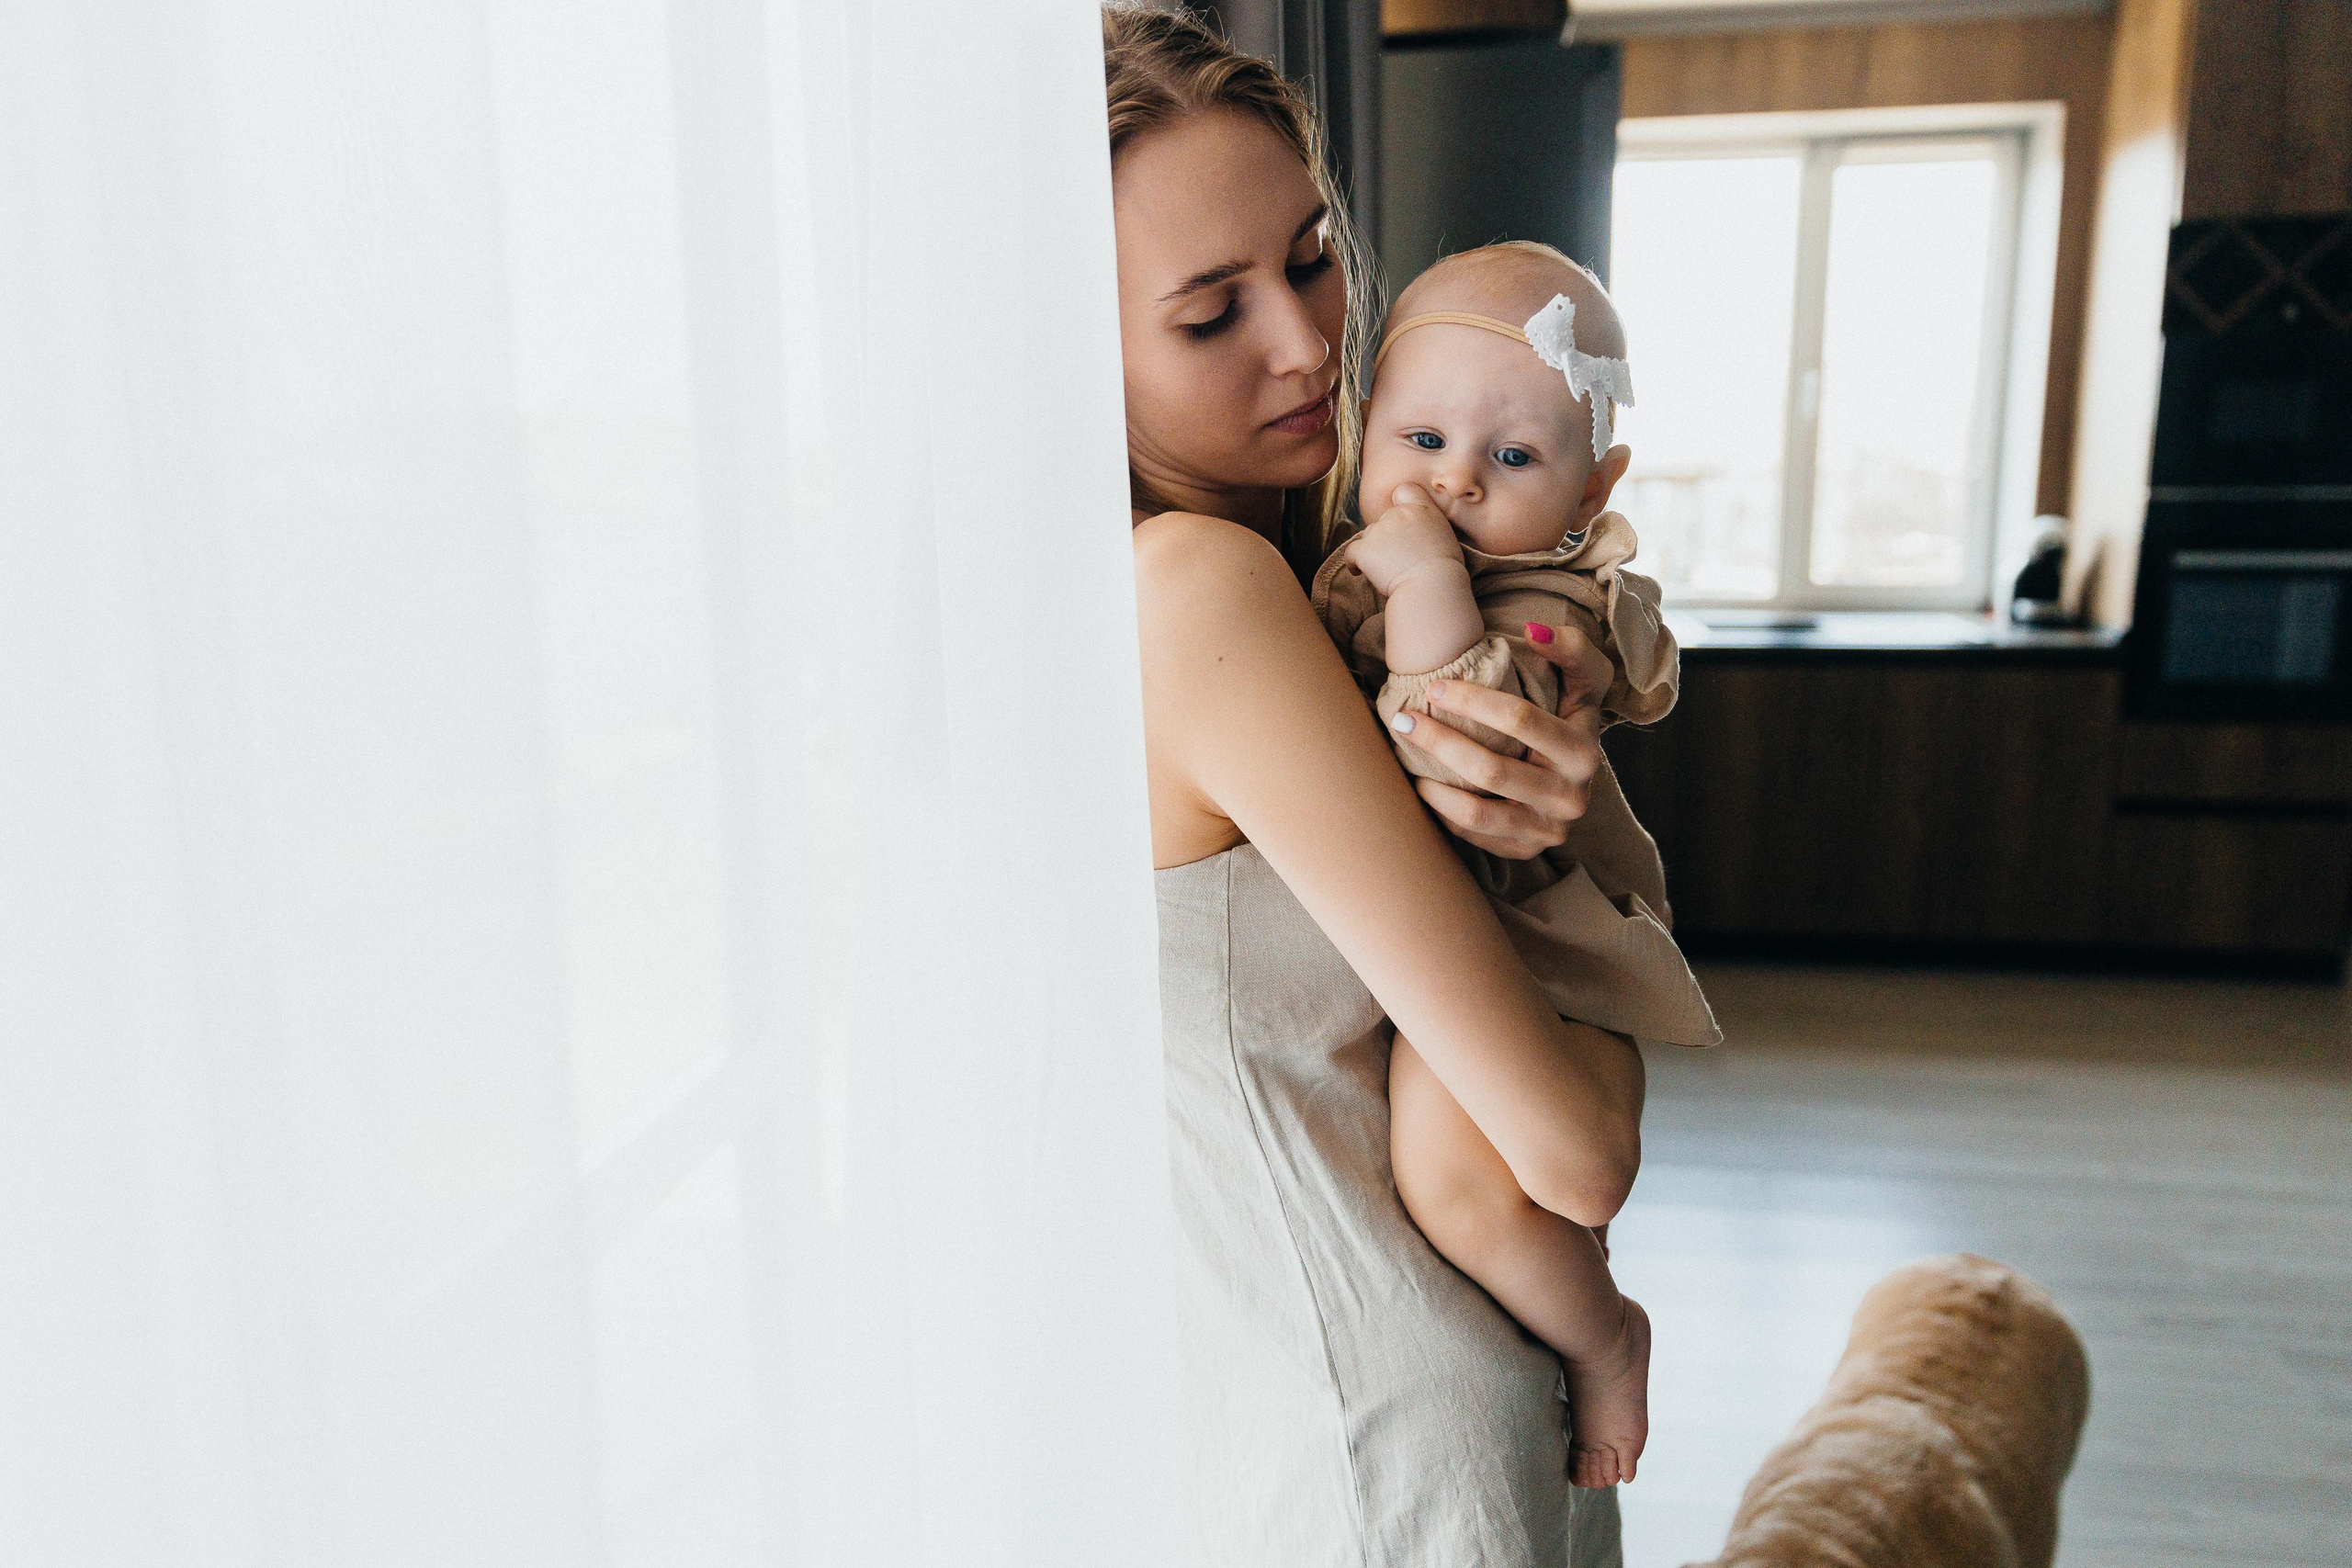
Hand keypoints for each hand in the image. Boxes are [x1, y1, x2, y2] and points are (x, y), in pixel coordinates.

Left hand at [1347, 483, 1463, 595]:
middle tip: (1398, 558)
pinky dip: (1354, 562)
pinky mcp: (1365, 549)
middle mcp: (1398, 514)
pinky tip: (1359, 572)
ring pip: (1369, 536)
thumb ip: (1427, 527)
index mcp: (1421, 509)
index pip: (1404, 490)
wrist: (1433, 587)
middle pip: (1384, 520)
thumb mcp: (1446, 537)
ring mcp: (1379, 530)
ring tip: (1387, 570)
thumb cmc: (1444, 571)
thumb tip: (1415, 535)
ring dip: (1374, 550)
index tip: (1402, 521)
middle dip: (1387, 536)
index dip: (1400, 503)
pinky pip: (1351, 553)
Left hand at [1398, 619, 1612, 858]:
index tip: (1435, 686)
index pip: (1521, 720)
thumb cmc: (1569, 714)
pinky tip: (1421, 783)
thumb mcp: (1584, 677)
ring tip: (1405, 754)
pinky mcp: (1524, 849)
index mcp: (1585, 753)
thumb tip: (1533, 632)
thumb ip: (1570, 648)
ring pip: (1478, 812)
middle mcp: (1570, 798)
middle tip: (1403, 719)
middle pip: (1492, 769)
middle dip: (1440, 740)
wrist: (1575, 773)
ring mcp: (1547, 830)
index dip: (1473, 700)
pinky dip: (1441, 810)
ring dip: (1432, 783)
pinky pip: (1473, 834)